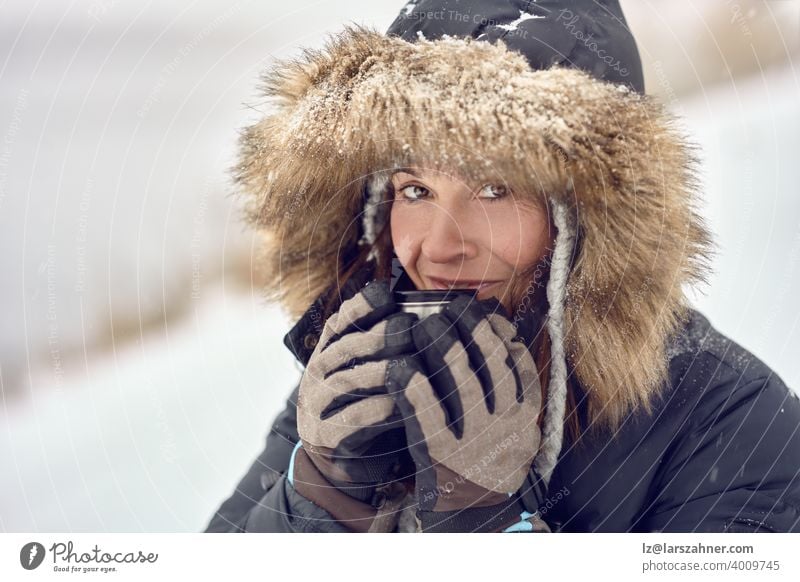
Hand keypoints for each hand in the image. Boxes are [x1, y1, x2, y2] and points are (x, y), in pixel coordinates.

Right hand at [293, 280, 416, 530]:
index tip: (389, 294)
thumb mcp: (376, 369)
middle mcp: (318, 372)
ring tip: (410, 365)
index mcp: (330, 350)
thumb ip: (390, 345)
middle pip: (346, 347)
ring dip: (379, 371)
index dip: (362, 305)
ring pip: (345, 381)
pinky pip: (350, 419)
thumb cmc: (373, 404)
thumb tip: (429, 314)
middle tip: (411, 327)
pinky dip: (377, 410)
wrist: (348, 460)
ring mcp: (316, 404)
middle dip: (380, 335)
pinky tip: (401, 404)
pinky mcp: (323, 435)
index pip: (341, 320)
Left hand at [386, 295, 542, 531]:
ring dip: (443, 350)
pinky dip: (415, 391)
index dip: (496, 330)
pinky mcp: (444, 457)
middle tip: (448, 309)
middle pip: (490, 366)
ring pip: (463, 386)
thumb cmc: (489, 453)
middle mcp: (506, 425)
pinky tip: (401, 368)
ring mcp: (476, 441)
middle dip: (469, 330)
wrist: (477, 512)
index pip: (517, 360)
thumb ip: (511, 382)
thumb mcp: (513, 421)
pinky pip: (429, 419)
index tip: (477, 310)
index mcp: (526, 413)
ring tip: (425, 325)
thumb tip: (502, 330)